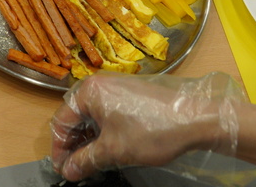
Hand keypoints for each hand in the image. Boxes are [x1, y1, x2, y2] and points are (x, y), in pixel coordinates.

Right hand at [50, 73, 240, 181]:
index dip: (59, 149)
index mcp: (88, 92)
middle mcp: (98, 84)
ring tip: (92, 161)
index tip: (63, 169)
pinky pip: (106, 112)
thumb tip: (68, 171)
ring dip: (88, 139)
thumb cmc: (152, 131)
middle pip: (75, 117)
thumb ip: (86, 161)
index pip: (61, 121)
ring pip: (92, 116)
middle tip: (76, 168)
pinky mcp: (129, 93)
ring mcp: (115, 87)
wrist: (196, 119)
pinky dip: (103, 131)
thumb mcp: (115, 151)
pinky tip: (108, 147)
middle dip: (73, 144)